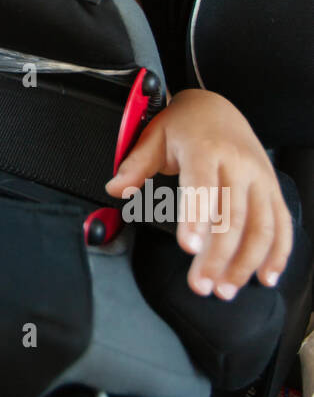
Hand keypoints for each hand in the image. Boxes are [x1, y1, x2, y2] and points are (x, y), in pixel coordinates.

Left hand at [104, 88, 293, 298]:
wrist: (217, 107)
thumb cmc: (184, 126)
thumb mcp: (154, 137)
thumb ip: (135, 165)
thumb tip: (115, 188)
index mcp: (206, 148)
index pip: (202, 186)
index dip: (197, 218)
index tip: (189, 248)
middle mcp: (239, 164)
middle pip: (233, 215)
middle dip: (218, 255)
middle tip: (201, 285)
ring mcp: (260, 178)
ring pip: (261, 225)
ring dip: (245, 262)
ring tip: (225, 289)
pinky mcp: (272, 190)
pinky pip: (282, 225)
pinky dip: (278, 253)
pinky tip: (265, 277)